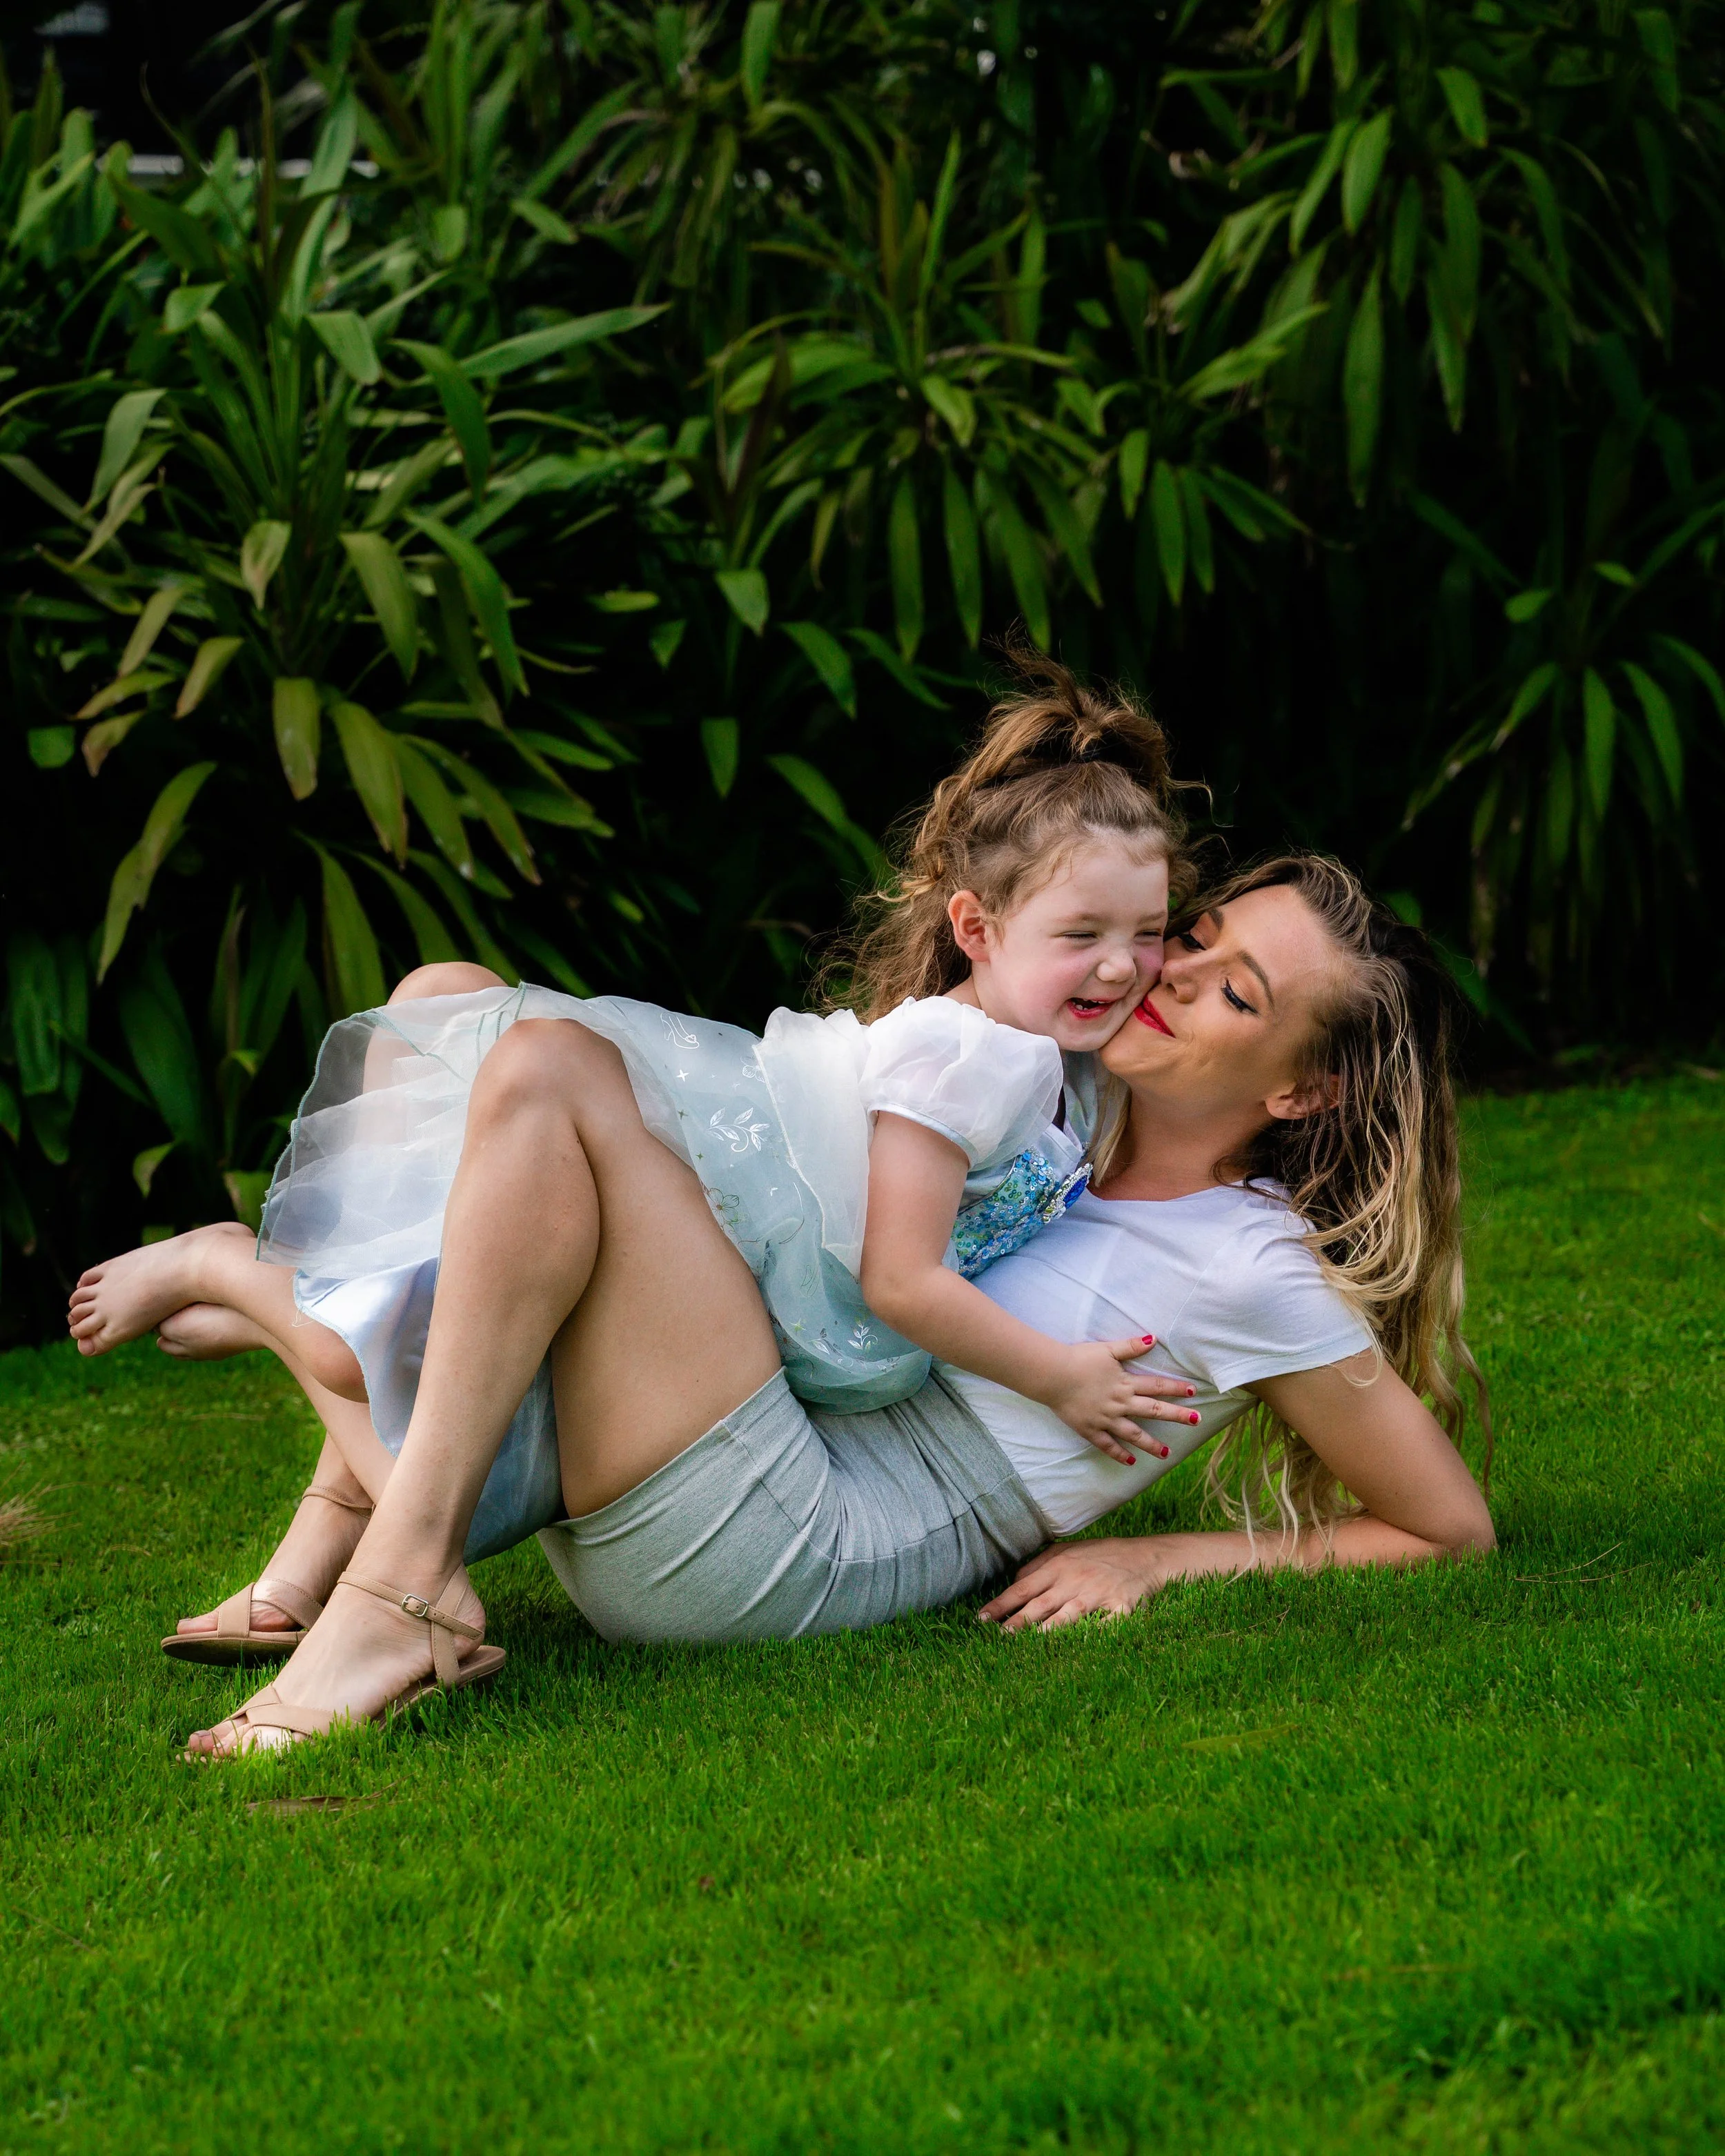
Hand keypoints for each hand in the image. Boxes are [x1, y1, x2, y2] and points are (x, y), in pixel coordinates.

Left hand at [978, 1539, 1161, 1631]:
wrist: (1146, 1556)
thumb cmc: (1101, 1555)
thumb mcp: (1067, 1550)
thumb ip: (1038, 1565)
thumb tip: (1012, 1582)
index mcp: (1059, 1566)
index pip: (1022, 1588)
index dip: (1001, 1604)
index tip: (980, 1620)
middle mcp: (1075, 1580)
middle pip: (1040, 1605)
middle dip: (1017, 1623)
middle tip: (997, 1638)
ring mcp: (1098, 1594)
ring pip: (1069, 1615)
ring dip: (1049, 1630)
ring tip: (1030, 1644)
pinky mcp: (1122, 1608)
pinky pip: (1108, 1625)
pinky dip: (1097, 1635)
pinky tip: (1084, 1647)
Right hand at [1037, 1337, 1197, 1463]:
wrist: (1053, 1375)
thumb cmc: (1079, 1359)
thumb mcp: (1107, 1349)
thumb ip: (1131, 1346)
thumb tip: (1154, 1338)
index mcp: (1125, 1383)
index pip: (1156, 1386)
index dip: (1175, 1388)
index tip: (1193, 1391)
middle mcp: (1120, 1403)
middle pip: (1153, 1410)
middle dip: (1176, 1415)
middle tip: (1196, 1421)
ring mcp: (1106, 1419)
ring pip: (1134, 1434)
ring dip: (1151, 1444)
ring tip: (1167, 1453)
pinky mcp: (1091, 1430)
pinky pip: (1107, 1445)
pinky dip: (1119, 1454)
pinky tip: (1131, 1462)